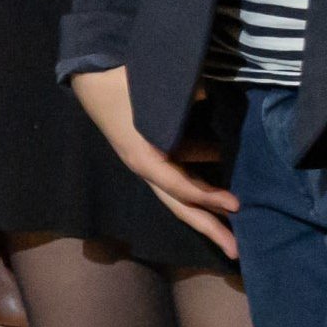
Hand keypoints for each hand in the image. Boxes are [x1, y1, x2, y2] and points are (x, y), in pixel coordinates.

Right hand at [68, 66, 237, 255]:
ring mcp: (148, 161)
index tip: (235, 204)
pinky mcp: (153, 152)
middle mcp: (145, 166)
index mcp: (142, 157)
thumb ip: (182, 97)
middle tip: (237, 251)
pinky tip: (225, 181)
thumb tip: (211, 96)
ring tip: (235, 224)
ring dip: (207, 209)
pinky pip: (181, 174)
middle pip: (179, 205)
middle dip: (208, 227)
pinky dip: (202, 183)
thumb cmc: (118, 83)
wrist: (89, 74)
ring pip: (181, 193)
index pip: (178, 187)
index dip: (207, 197)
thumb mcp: (149, 92)